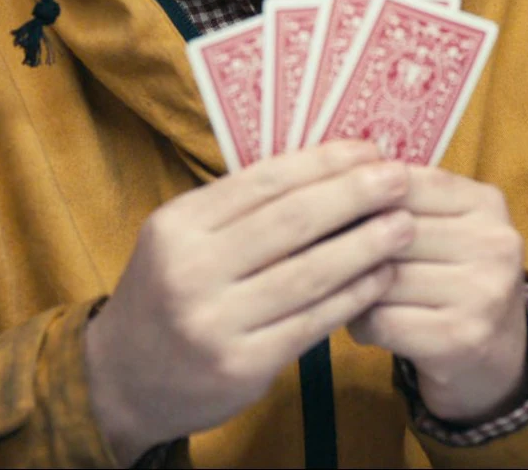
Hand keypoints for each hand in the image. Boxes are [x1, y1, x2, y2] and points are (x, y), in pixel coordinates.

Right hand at [84, 141, 413, 463]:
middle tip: (399, 178)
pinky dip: (353, 295)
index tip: (367, 149)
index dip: (322, 162)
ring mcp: (216, 322)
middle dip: (354, 195)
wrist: (123, 379)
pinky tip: (381, 276)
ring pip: (309, 273)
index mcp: (178, 225)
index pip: (263, 182)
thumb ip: (239, 208)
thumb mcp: (181, 237)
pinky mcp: (242, 367)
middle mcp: (193, 270)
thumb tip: (324, 168)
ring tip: (404, 224)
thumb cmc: (168, 291)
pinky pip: (311, 322)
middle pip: (291, 221)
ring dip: (365, 244)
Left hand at [348, 167, 527, 425]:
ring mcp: (482, 294)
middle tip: (318, 247)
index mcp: (485, 202)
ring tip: (342, 287)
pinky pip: (382, 319)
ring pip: (383, 275)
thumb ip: (401, 197)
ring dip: (350, 284)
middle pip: (391, 228)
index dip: (358, 192)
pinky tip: (362, 321)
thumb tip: (331, 178)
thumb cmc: (452, 278)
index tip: (326, 201)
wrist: (497, 360)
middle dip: (347, 240)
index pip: (405, 181)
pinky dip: (360, 322)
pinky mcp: (461, 339)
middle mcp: (493, 244)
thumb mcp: (444, 225)